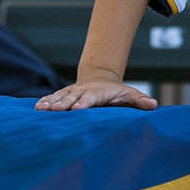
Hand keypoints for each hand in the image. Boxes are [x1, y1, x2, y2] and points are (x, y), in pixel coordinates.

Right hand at [35, 80, 157, 110]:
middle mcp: (84, 91)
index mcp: (100, 93)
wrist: (101, 79)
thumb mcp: (129, 94)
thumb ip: (140, 100)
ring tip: (41, 109)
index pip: (92, 98)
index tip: (78, 109)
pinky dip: (45, 101)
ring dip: (51, 102)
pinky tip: (36, 108)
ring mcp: (73, 92)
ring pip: (61, 96)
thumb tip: (153, 104)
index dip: (85, 103)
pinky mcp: (65, 95)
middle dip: (65, 103)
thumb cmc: (117, 93)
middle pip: (73, 96)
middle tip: (56, 110)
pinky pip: (54, 97)